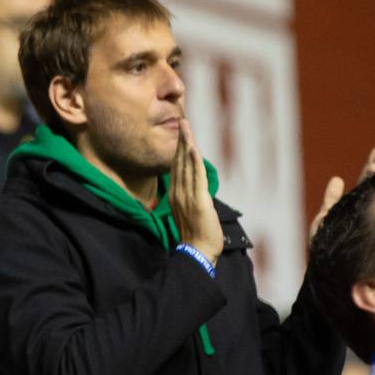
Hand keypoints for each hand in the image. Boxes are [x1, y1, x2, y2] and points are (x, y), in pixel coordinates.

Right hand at [168, 123, 223, 263]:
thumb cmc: (196, 236)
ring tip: (187, 128)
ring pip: (186, 165)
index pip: (177, 167)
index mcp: (175, 195)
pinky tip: (194, 149)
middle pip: (180, 162)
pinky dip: (195, 162)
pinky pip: (196, 178)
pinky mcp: (198, 201)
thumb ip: (190, 199)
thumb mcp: (190, 213)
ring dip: (187, 145)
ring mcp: (187, 197)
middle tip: (183, 122)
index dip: (180, 150)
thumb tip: (195, 189)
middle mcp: (178, 193)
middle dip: (182, 141)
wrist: (197, 252)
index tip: (183, 134)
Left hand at [309, 145, 374, 243]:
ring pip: (370, 195)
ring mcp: (360, 220)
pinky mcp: (356, 230)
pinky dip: (346, 197)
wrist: (326, 275)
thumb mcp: (324, 221)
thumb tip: (337, 179)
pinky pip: (355, 211)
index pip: (365, 185)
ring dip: (373, 176)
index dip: (372, 170)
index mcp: (354, 210)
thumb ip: (330, 201)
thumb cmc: (325, 252)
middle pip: (370, 186)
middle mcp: (360, 213)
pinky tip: (346, 180)